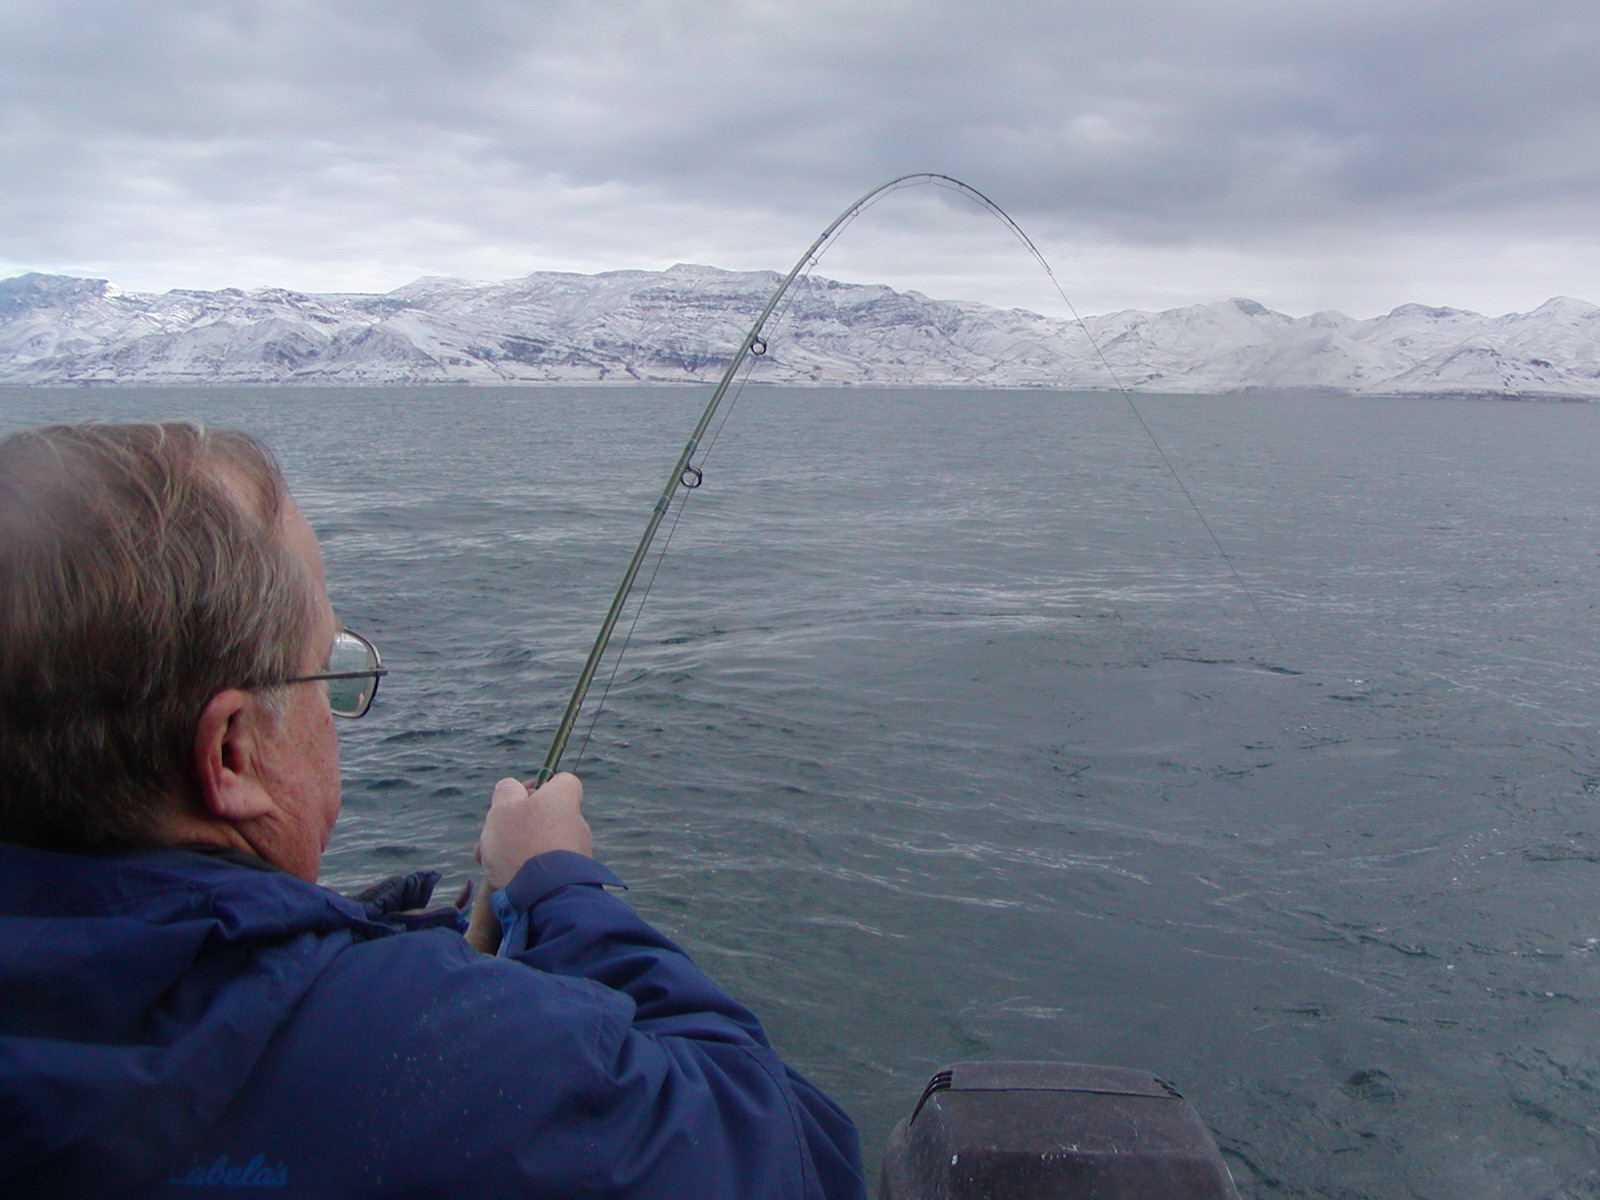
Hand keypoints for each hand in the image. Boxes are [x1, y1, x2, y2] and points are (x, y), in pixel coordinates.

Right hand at [474, 772, 590, 889]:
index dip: (537, 785)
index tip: (517, 796)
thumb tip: (511, 787)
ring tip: (486, 862)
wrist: (546, 895)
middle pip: (542, 814)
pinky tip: (500, 878)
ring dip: (513, 848)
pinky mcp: (571, 876)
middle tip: (490, 837)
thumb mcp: (504, 808)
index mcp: (563, 799)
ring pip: (538, 842)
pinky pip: (544, 865)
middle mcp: (575, 822)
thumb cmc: (522, 844)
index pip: (561, 781)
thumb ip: (506, 792)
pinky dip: (525, 868)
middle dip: (513, 824)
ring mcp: (576, 850)